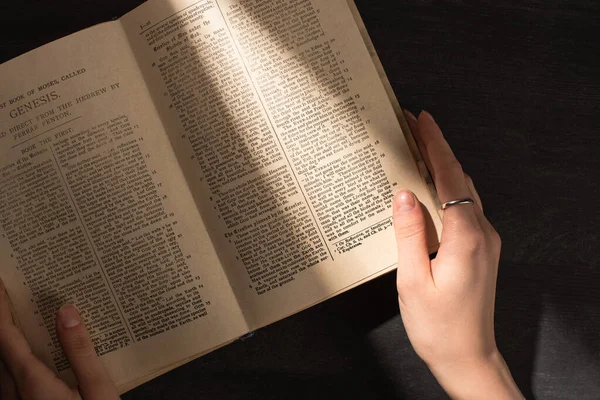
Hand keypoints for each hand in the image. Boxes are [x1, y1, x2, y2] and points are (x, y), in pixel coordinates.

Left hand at [0, 279, 118, 399]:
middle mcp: (16, 392)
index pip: (7, 337)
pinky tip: (34, 359)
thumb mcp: (97, 389)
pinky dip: (16, 360)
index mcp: (32, 381)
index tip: (3, 285)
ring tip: (24, 323)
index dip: (1, 309)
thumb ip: (80, 352)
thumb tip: (66, 312)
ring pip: (5, 366)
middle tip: (16, 298)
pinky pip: (11, 381)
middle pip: (2, 349)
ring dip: (10, 342)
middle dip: (6, 321)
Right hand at [393, 110, 522, 398]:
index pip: (450, 177)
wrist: (468, 356)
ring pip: (463, 192)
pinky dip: (446, 190)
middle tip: (412, 127)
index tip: (422, 119)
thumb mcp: (412, 280)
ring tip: (416, 151)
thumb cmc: (437, 325)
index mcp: (465, 237)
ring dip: (442, 168)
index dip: (435, 145)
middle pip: (459, 179)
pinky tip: (428, 190)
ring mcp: (485, 241)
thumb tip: (403, 193)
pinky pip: (463, 209)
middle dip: (436, 149)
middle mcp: (481, 233)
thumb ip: (408, 233)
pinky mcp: (480, 250)